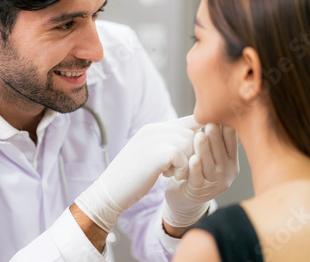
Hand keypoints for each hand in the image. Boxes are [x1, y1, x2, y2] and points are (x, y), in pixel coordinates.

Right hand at [74, 115, 201, 232]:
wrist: (111, 190)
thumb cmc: (131, 176)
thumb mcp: (148, 154)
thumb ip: (165, 145)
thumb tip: (193, 141)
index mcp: (152, 129)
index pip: (189, 119)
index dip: (198, 135)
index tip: (194, 152)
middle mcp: (153, 130)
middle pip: (192, 134)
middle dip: (191, 153)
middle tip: (177, 168)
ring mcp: (154, 140)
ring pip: (189, 145)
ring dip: (186, 162)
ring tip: (171, 172)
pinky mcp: (156, 154)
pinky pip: (183, 157)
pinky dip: (181, 170)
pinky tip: (169, 177)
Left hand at [162, 124, 239, 227]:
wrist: (186, 197)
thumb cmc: (200, 169)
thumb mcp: (213, 155)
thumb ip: (219, 139)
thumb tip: (225, 110)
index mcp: (231, 162)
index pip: (232, 145)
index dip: (227, 132)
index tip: (222, 117)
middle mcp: (226, 173)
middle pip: (221, 154)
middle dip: (216, 138)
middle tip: (211, 124)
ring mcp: (213, 184)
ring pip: (209, 165)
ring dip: (204, 150)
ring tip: (199, 136)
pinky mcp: (199, 191)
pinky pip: (197, 178)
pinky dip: (195, 169)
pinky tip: (193, 159)